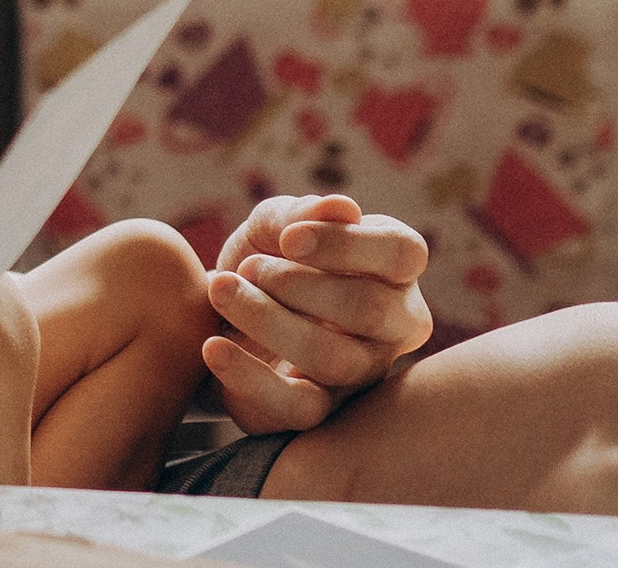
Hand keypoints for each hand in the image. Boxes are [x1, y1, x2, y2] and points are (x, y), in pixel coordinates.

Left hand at [204, 194, 433, 434]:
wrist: (220, 308)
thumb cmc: (267, 255)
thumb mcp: (276, 224)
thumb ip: (302, 214)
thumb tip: (342, 207)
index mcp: (394, 269)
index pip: (404, 252)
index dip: (346, 243)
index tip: (288, 239)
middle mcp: (394, 325)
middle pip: (371, 310)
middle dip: (298, 284)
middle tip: (248, 268)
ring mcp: (362, 372)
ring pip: (334, 359)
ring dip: (268, 321)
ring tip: (221, 290)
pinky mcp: (319, 410)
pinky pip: (298, 409)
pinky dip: (249, 378)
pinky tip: (213, 348)